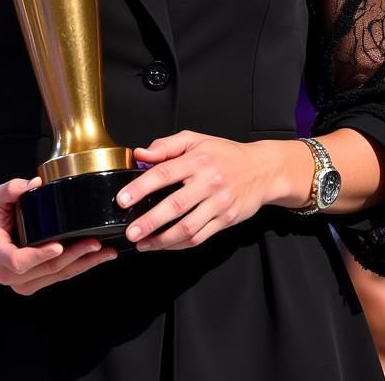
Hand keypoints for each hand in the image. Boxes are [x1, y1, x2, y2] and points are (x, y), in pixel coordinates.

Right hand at [0, 177, 117, 294]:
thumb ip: (12, 188)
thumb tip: (35, 183)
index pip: (18, 260)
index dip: (39, 255)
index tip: (58, 245)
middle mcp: (9, 273)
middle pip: (46, 269)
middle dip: (73, 256)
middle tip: (94, 242)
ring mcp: (23, 282)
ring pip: (57, 276)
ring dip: (83, 264)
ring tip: (104, 251)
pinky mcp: (36, 283)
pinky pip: (60, 277)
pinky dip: (80, 267)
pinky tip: (96, 257)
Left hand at [116, 131, 280, 251]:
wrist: (261, 170)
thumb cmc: (225, 154)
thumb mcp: (195, 140)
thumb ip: (166, 146)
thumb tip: (140, 154)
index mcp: (197, 160)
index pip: (164, 173)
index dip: (141, 187)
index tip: (123, 200)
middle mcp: (209, 182)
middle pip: (175, 205)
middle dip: (149, 221)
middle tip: (130, 231)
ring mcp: (218, 203)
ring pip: (187, 227)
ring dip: (162, 240)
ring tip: (143, 243)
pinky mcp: (226, 220)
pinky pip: (199, 237)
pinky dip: (179, 245)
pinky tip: (164, 246)